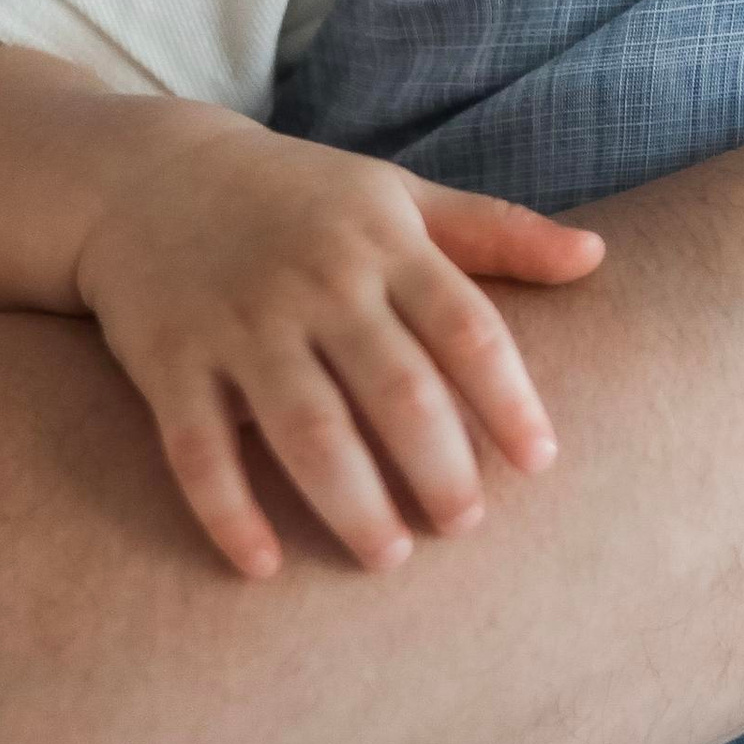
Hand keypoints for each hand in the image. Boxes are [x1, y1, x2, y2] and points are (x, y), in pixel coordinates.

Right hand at [73, 112, 602, 579]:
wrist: (145, 177)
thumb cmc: (301, 199)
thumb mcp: (400, 196)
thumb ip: (496, 233)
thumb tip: (597, 257)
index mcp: (385, 245)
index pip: (465, 329)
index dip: (508, 400)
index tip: (538, 463)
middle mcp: (317, 283)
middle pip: (395, 389)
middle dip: (438, 466)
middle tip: (466, 527)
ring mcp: (240, 323)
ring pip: (305, 428)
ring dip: (350, 501)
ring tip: (388, 555)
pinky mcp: (170, 359)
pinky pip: (198, 448)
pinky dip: (228, 510)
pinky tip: (262, 566)